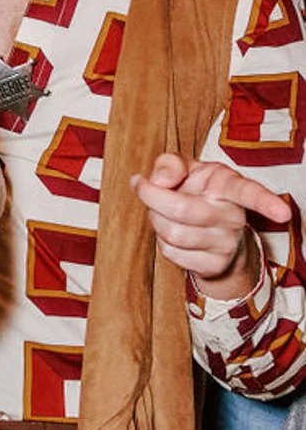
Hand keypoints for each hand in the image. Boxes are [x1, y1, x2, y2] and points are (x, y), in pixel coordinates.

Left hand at [133, 151, 294, 300]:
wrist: (206, 230)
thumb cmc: (195, 190)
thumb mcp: (185, 168)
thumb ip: (169, 164)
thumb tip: (159, 181)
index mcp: (231, 185)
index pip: (250, 193)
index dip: (266, 202)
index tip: (283, 213)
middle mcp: (234, 216)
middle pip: (180, 209)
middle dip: (151, 197)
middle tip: (145, 188)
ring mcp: (226, 244)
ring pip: (171, 232)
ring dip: (155, 219)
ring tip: (164, 212)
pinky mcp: (214, 265)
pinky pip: (171, 253)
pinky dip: (161, 241)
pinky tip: (173, 232)